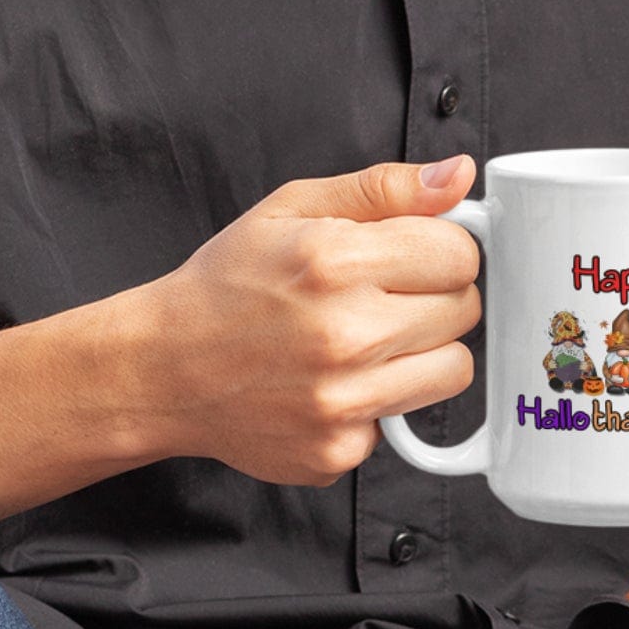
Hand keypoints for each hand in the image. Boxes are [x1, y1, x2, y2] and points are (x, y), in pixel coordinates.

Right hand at [134, 157, 481, 483]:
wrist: (163, 369)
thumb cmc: (225, 286)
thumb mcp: (292, 209)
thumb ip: (384, 190)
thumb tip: (457, 178)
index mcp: (334, 263)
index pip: (459, 254)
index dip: (439, 249)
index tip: (410, 256)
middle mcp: (343, 336)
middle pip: (464, 312)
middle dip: (433, 297)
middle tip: (380, 298)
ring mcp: (342, 402)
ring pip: (453, 372)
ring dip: (422, 353)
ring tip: (366, 339)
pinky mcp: (338, 451)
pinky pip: (402, 421)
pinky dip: (378, 402)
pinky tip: (334, 382)